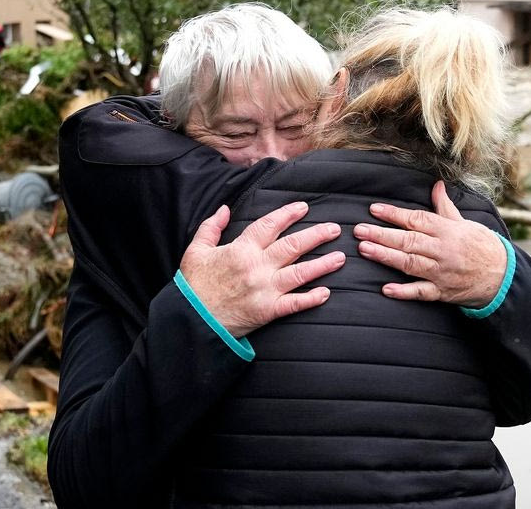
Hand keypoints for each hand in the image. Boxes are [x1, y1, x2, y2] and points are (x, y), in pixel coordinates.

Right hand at [179, 201, 344, 337]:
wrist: (190, 321)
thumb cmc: (193, 286)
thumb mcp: (195, 251)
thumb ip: (211, 227)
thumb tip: (225, 209)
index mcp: (240, 250)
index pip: (269, 226)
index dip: (288, 214)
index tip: (304, 207)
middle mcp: (256, 267)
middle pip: (292, 246)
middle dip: (316, 235)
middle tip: (335, 229)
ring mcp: (264, 290)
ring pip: (300, 273)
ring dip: (322, 265)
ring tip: (340, 257)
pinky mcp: (267, 311)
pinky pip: (294, 304)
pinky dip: (311, 299)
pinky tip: (326, 293)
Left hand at [356, 180, 507, 307]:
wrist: (502, 276)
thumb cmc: (482, 246)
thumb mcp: (465, 223)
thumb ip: (445, 207)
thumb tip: (437, 185)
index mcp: (447, 230)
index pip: (417, 219)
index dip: (394, 214)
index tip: (374, 209)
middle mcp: (443, 250)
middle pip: (408, 241)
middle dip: (382, 235)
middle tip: (359, 230)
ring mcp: (441, 272)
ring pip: (410, 263)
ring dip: (386, 257)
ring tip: (365, 250)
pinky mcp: (442, 292)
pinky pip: (421, 292)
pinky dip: (404, 291)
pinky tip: (386, 289)